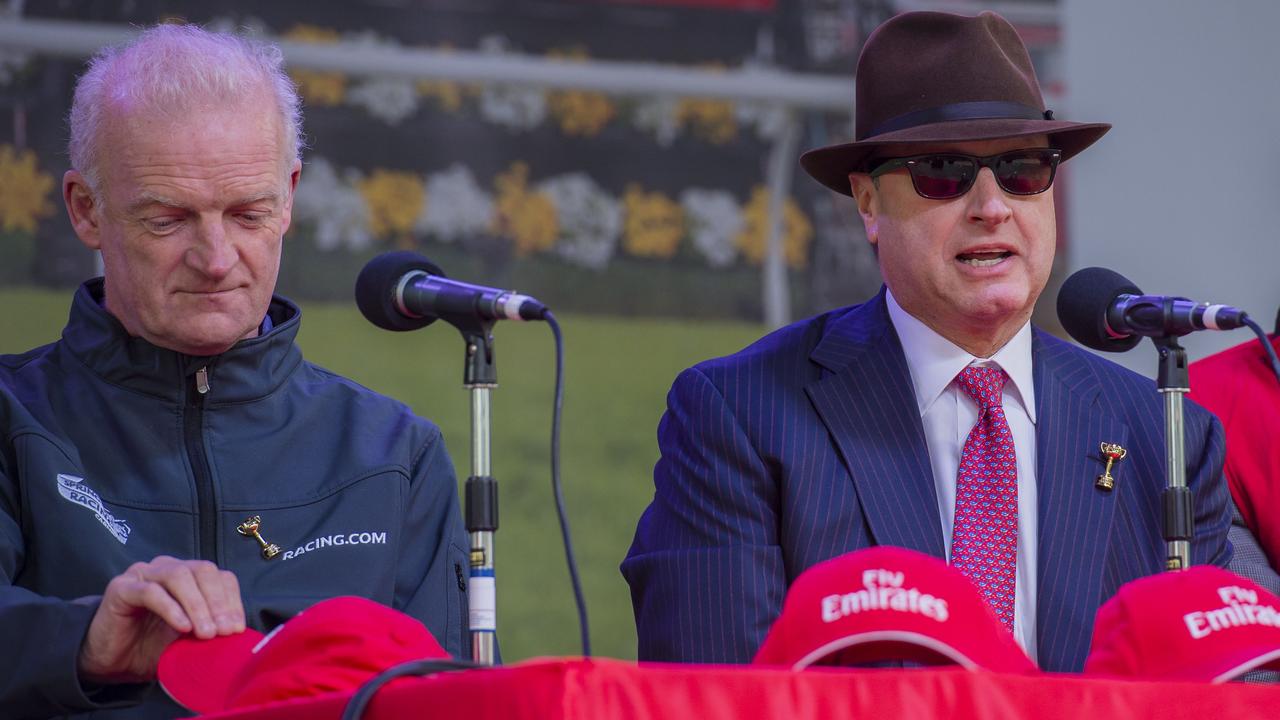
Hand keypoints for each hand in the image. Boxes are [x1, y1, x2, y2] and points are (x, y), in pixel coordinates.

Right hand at [77, 556, 245, 684]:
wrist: (112, 662)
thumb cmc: (153, 647)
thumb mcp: (189, 639)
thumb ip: (210, 629)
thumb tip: (238, 633)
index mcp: (189, 577)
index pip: (219, 577)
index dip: (232, 600)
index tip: (237, 629)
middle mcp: (168, 568)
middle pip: (202, 571)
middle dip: (218, 602)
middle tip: (224, 631)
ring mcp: (143, 574)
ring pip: (179, 576)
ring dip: (197, 605)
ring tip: (205, 633)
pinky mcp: (121, 587)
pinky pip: (151, 592)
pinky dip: (171, 608)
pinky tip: (182, 627)